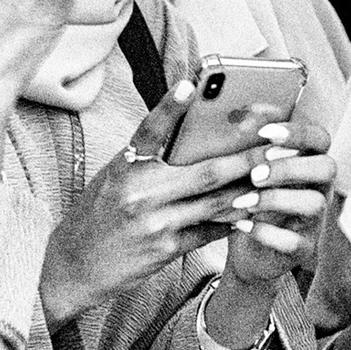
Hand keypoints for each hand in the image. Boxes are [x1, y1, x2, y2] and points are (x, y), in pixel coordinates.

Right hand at [39, 83, 266, 325]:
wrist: (73, 267)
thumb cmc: (96, 216)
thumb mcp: (113, 179)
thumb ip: (145, 162)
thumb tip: (189, 141)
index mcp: (124, 168)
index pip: (150, 131)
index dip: (170, 106)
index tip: (191, 82)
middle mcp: (140, 194)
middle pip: (206, 172)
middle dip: (247, 160)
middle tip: (277, 146)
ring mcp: (155, 223)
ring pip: (215, 203)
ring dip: (250, 190)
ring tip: (276, 177)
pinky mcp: (165, 249)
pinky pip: (208, 231)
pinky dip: (231, 220)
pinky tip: (252, 211)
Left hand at [215, 111, 337, 292]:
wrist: (249, 252)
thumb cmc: (249, 200)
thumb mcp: (246, 170)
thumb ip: (249, 142)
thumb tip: (242, 110)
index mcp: (307, 163)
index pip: (320, 138)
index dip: (298, 132)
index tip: (266, 133)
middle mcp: (318, 189)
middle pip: (327, 168)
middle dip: (290, 166)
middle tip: (255, 174)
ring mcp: (314, 221)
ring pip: (315, 204)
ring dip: (276, 199)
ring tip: (243, 201)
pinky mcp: (303, 249)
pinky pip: (295, 242)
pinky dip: (266, 234)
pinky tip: (241, 226)